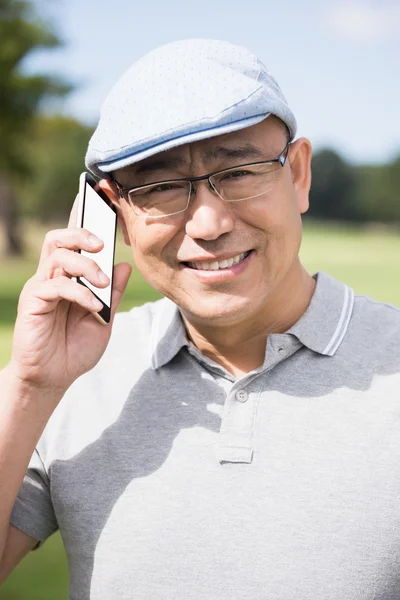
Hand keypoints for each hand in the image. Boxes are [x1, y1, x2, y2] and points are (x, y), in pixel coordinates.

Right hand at [9, 198, 131, 396]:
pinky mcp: (33, 301)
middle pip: (60, 237)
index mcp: (71, 277)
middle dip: (82, 232)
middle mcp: (53, 276)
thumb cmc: (76, 347)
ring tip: (102, 283)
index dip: (85, 219)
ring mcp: (41, 287)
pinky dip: (79, 293)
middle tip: (103, 243)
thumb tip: (124, 265)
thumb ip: (113, 294)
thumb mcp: (104, 320)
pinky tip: (93, 307)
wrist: (53, 378)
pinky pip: (56, 285)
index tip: (102, 201)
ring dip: (85, 264)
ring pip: (57, 255)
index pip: (76, 242)